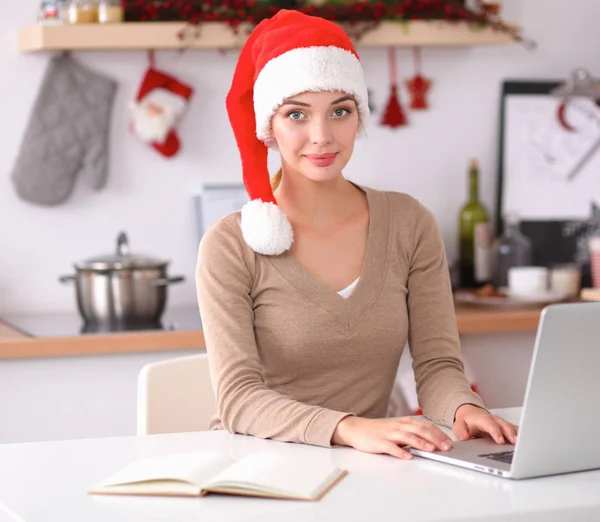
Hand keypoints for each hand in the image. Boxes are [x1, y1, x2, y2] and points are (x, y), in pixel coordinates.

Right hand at [332, 416, 454, 459]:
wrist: (356, 429)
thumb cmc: (378, 431)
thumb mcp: (397, 429)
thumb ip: (411, 434)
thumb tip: (431, 442)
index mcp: (404, 422)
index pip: (425, 426)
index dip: (438, 433)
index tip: (449, 442)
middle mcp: (398, 426)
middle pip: (419, 430)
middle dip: (435, 438)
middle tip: (446, 447)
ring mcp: (388, 434)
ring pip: (407, 437)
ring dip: (420, 443)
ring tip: (431, 450)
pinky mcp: (379, 442)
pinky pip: (391, 447)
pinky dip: (400, 452)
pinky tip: (407, 457)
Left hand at [453, 404, 518, 444]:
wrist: (470, 414)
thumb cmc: (466, 421)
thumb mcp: (458, 425)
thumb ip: (460, 431)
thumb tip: (464, 437)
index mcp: (482, 419)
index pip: (490, 424)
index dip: (496, 432)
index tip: (500, 441)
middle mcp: (494, 420)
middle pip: (504, 425)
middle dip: (510, 434)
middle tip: (516, 443)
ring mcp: (501, 423)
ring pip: (512, 427)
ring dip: (518, 435)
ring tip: (524, 444)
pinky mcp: (506, 427)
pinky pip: (515, 430)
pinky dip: (521, 435)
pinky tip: (527, 442)